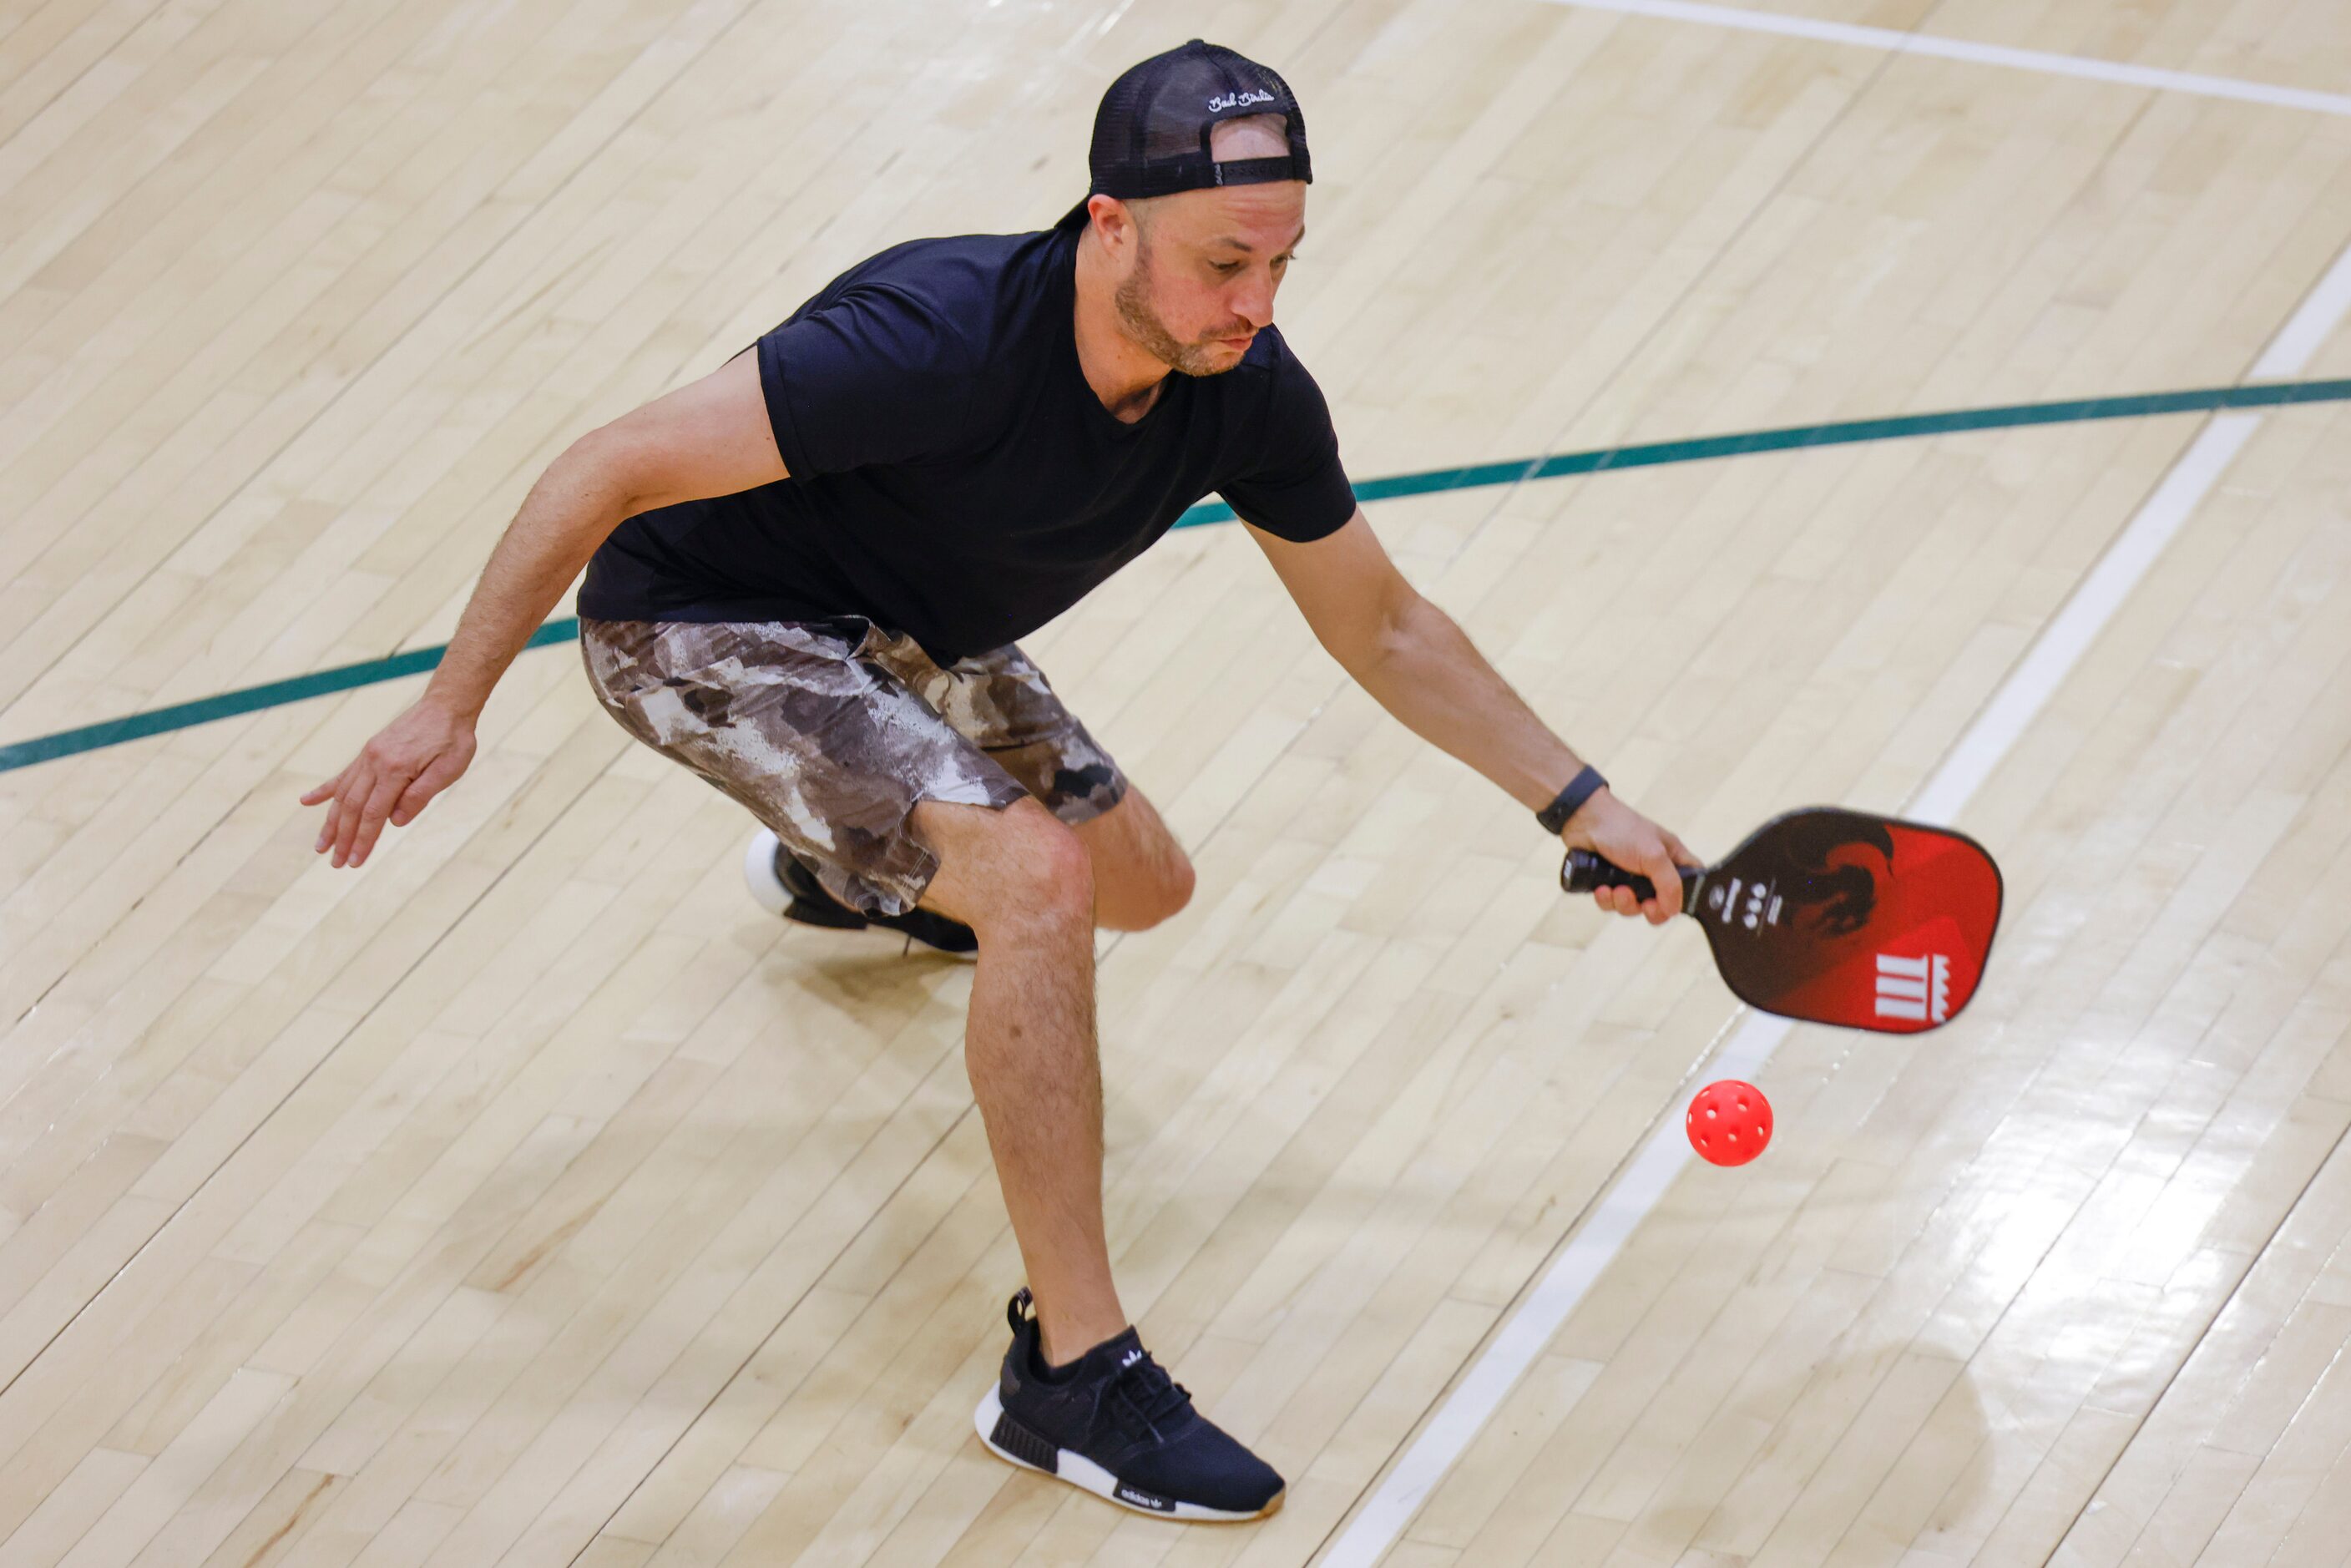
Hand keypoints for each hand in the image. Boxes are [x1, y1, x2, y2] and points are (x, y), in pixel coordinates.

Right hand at [300, 698, 477, 867]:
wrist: (445, 705)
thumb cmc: (453, 740)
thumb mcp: (449, 769)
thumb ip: (421, 794)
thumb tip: (395, 822)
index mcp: (395, 769)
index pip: (374, 813)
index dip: (363, 840)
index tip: (354, 862)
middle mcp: (374, 762)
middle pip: (353, 807)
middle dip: (343, 838)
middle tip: (336, 864)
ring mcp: (368, 756)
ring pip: (343, 794)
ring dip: (331, 822)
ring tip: (320, 846)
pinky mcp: (368, 752)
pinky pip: (342, 774)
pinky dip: (324, 790)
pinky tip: (305, 802)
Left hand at [1562, 789, 1700, 923]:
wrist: (1583, 820)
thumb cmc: (1622, 829)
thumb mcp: (1654, 855)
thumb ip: (1669, 884)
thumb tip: (1673, 911)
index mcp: (1672, 859)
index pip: (1691, 884)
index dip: (1685, 899)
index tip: (1672, 905)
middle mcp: (1654, 870)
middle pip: (1661, 905)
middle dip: (1649, 909)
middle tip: (1645, 905)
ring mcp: (1630, 878)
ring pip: (1634, 908)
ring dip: (1624, 904)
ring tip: (1616, 890)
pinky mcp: (1608, 882)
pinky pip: (1611, 904)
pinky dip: (1606, 900)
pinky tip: (1601, 889)